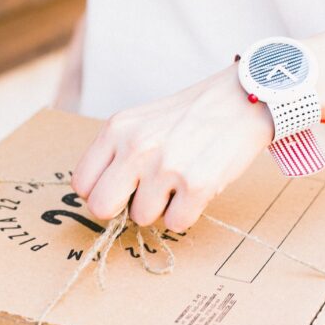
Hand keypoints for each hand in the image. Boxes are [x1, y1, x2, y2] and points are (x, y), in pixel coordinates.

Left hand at [71, 62, 273, 231]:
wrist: (242, 100)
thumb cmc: (189, 116)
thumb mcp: (141, 121)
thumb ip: (117, 153)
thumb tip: (102, 199)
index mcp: (117, 129)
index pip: (82, 183)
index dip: (100, 192)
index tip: (119, 189)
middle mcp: (136, 147)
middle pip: (101, 208)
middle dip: (122, 208)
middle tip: (144, 194)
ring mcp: (165, 167)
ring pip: (141, 218)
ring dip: (161, 207)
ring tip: (179, 180)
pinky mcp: (196, 185)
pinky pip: (176, 223)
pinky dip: (187, 212)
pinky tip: (196, 187)